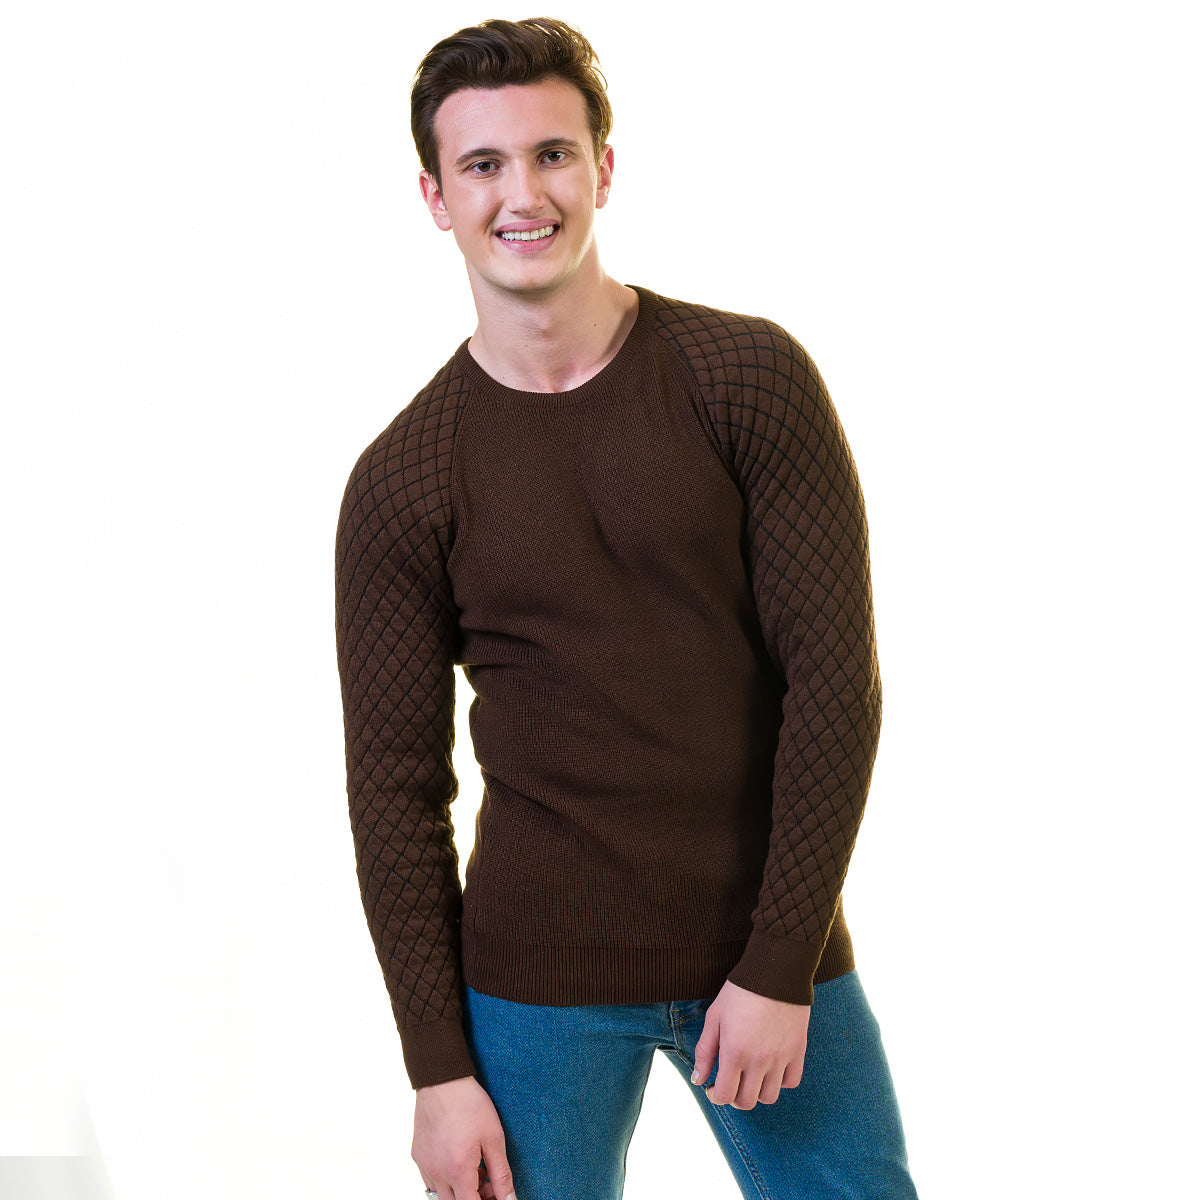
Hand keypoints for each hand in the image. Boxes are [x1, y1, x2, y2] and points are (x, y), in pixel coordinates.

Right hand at [412, 1075, 516, 1199]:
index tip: (496, 1193)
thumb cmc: (469, 1104)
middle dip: (474, 1197)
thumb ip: (501, 1174)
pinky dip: (445, 1177)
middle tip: (488, 1180)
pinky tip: (457, 1158)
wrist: (442, 1080)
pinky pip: (430, 1178)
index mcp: (458, 1171)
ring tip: (475, 1167)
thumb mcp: (493, 1138)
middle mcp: (437, 1173)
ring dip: (459, 1189)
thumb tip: (509, 1198)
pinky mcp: (417, 1155)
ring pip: (441, 1194)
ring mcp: (424, 1165)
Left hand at [690, 979, 810, 1109]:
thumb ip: (705, 1051)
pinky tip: (771, 1067)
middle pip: (747, 1101)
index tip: (713, 1087)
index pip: (725, 1095)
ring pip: (769, 1096)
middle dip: (734, 1096)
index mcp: (734, 1052)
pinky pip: (791, 1082)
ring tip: (750, 1075)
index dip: (715, 1096)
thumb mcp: (714, 1017)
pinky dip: (780, 1081)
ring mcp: (781, 1058)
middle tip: (730, 1081)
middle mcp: (759, 1060)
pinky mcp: (798, 1051)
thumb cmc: (740, 992)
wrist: (774, 972)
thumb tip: (698, 1080)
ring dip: (757, 1091)